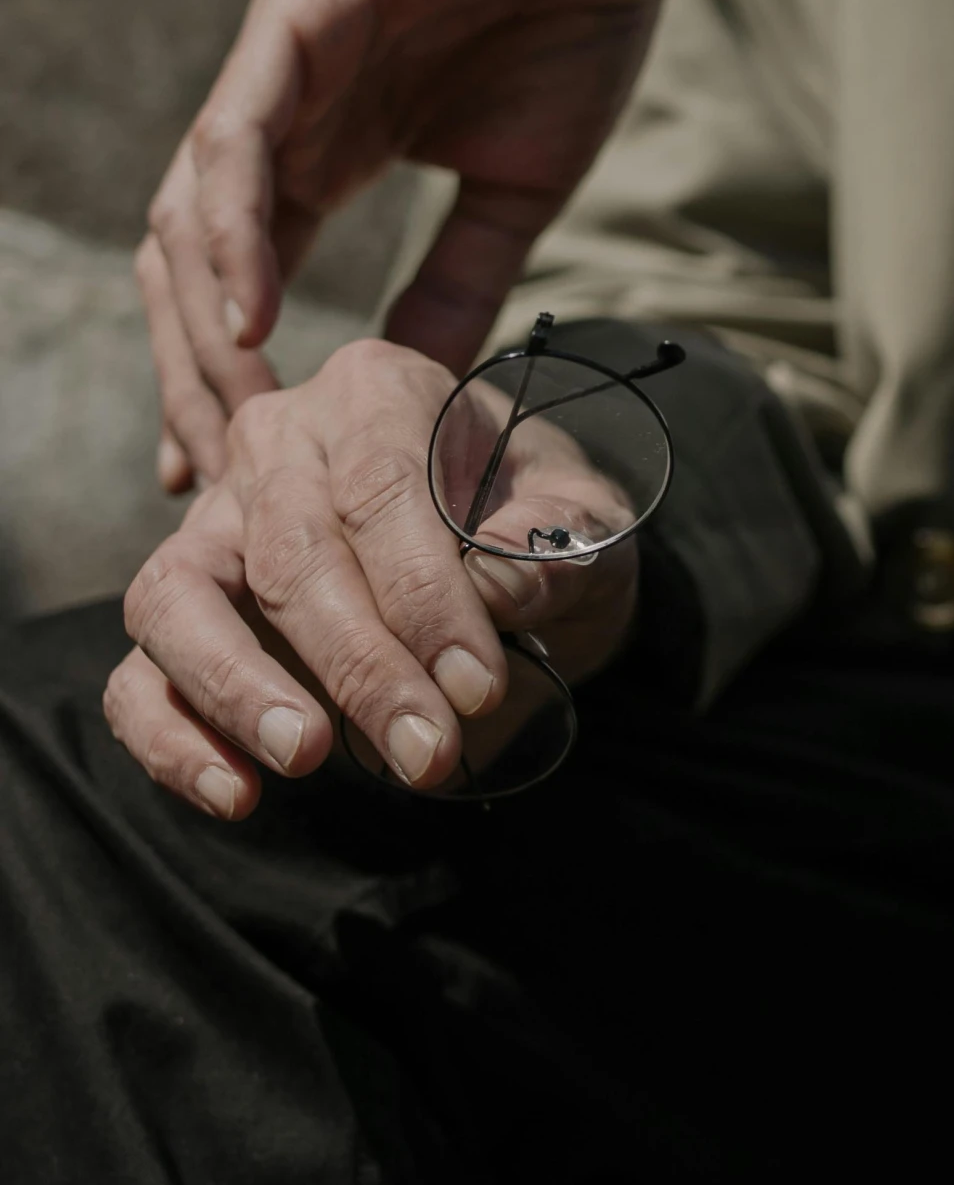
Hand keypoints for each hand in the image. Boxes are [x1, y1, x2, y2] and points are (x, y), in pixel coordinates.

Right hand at [104, 339, 638, 818]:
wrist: (507, 566)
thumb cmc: (538, 529)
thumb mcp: (583, 519)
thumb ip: (559, 538)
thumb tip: (503, 584)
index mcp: (378, 391)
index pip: (382, 487)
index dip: (425, 595)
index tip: (475, 686)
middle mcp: (278, 440)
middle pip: (290, 551)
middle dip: (360, 664)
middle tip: (427, 751)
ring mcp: (213, 524)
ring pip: (176, 598)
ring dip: (238, 687)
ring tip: (308, 757)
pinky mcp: (180, 610)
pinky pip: (138, 674)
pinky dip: (170, 738)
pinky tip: (237, 793)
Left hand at [142, 0, 675, 485]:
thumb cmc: (579, 10)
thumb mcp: (521, 184)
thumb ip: (459, 280)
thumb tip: (421, 394)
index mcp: (327, 147)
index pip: (243, 279)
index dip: (227, 383)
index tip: (235, 490)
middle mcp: (285, 108)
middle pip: (193, 261)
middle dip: (195, 377)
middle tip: (226, 489)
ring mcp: (283, 56)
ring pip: (194, 205)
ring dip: (200, 323)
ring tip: (234, 425)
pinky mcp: (302, 6)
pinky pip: (241, 132)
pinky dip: (234, 226)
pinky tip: (246, 312)